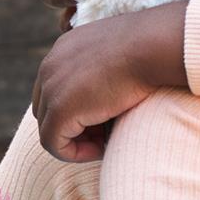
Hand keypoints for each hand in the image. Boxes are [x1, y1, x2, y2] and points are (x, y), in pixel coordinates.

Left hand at [31, 0, 190, 161]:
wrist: (152, 47)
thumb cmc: (149, 49)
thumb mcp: (121, 51)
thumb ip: (107, 66)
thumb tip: (112, 89)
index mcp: (65, 48)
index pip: (56, 88)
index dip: (78, 108)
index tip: (107, 115)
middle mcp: (51, 65)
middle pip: (47, 108)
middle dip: (73, 125)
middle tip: (106, 131)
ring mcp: (51, 88)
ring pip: (49, 128)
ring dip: (75, 140)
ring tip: (106, 140)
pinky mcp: (60, 110)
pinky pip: (54, 144)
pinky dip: (76, 153)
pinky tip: (102, 148)